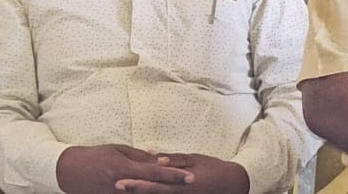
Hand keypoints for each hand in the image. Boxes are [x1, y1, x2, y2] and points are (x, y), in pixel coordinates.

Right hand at [55, 145, 191, 193]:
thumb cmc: (95, 156)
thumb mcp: (118, 150)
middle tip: (192, 184)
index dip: (174, 175)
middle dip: (173, 186)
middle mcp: (122, 185)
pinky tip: (157, 192)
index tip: (190, 177)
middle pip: (154, 187)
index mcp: (125, 169)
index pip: (155, 172)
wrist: (68, 171)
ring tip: (179, 190)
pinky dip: (144, 193)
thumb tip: (162, 158)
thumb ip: (141, 156)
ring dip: (161, 192)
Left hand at [115, 153, 249, 193]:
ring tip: (122, 191)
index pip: (155, 182)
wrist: (231, 184)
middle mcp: (179, 193)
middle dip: (133, 190)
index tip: (119, 179)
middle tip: (115, 186)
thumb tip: (156, 157)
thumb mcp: (195, 159)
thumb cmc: (212, 168)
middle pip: (151, 193)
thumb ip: (175, 159)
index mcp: (182, 181)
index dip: (137, 182)